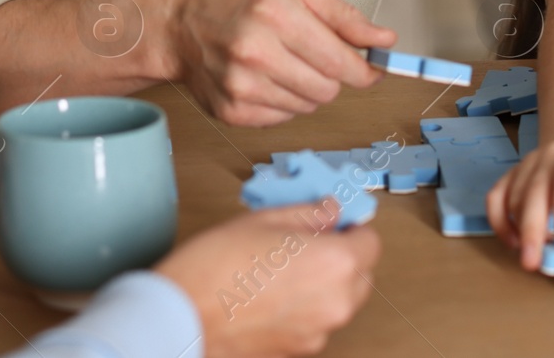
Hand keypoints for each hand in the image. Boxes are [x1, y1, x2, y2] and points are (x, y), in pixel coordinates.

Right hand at [155, 198, 379, 357]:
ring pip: (340, 301)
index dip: (353, 229)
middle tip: (310, 241)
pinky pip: (316, 322)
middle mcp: (334, 303)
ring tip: (284, 267)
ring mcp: (318, 332)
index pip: (371, 243)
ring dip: (325, 283)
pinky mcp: (299, 350)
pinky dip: (306, 307)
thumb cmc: (215, 270)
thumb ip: (307, 214)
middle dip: (343, 256)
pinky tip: (273, 292)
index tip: (337, 223)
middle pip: (361, 275)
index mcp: (334, 263)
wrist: (182, 318)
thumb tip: (329, 210)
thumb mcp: (263, 221)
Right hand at [170, 0, 396, 126]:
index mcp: (276, 14)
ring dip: (307, 90)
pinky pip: (283, 119)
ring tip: (282, 64)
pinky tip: (264, 79)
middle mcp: (256, 52)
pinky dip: (283, 102)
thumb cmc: (239, 1)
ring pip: (308, 107)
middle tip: (312, 57)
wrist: (181, 26)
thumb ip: (345, 17)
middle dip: (331, 77)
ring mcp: (241, 86)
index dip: (363, 71)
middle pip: (327, 89)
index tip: (371, 70)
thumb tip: (386, 41)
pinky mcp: (232, 112)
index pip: (340, 62)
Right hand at [486, 137, 553, 270]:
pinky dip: (499, 220)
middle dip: (533, 227)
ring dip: (516, 228)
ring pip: (513, 194)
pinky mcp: (512, 175)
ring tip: (527, 257)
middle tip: (533, 261)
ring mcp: (528, 165)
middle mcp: (551, 157)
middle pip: (535, 189)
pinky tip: (512, 242)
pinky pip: (496, 196)